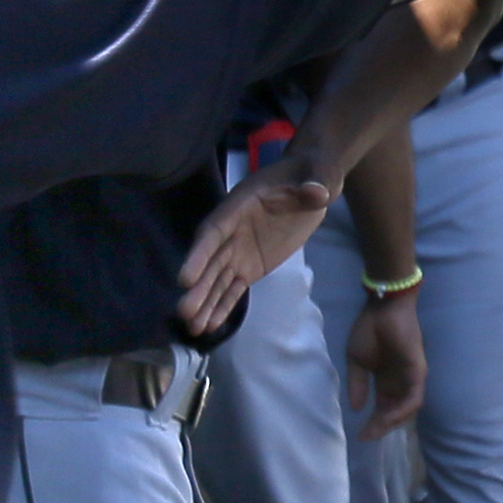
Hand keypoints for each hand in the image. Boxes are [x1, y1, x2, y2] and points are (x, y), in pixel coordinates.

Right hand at [176, 157, 332, 339]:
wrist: (314, 181)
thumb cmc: (312, 173)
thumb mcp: (318, 174)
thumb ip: (314, 183)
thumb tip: (316, 191)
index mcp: (241, 205)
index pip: (215, 231)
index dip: (199, 254)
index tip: (185, 279)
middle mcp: (233, 230)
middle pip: (212, 261)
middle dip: (198, 287)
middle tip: (185, 313)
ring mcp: (240, 250)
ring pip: (218, 279)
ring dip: (205, 302)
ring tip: (192, 329)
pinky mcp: (251, 266)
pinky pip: (234, 288)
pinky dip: (223, 306)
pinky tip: (210, 326)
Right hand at [344, 294, 425, 436]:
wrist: (382, 308)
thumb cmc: (369, 330)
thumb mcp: (356, 362)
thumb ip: (357, 385)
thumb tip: (355, 408)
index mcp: (386, 380)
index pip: (383, 409)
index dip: (373, 423)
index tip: (359, 435)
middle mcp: (400, 382)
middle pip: (396, 413)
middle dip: (382, 427)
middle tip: (366, 436)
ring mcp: (411, 378)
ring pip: (407, 410)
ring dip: (391, 422)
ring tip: (374, 429)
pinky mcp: (418, 372)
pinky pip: (413, 398)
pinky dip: (401, 410)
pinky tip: (386, 417)